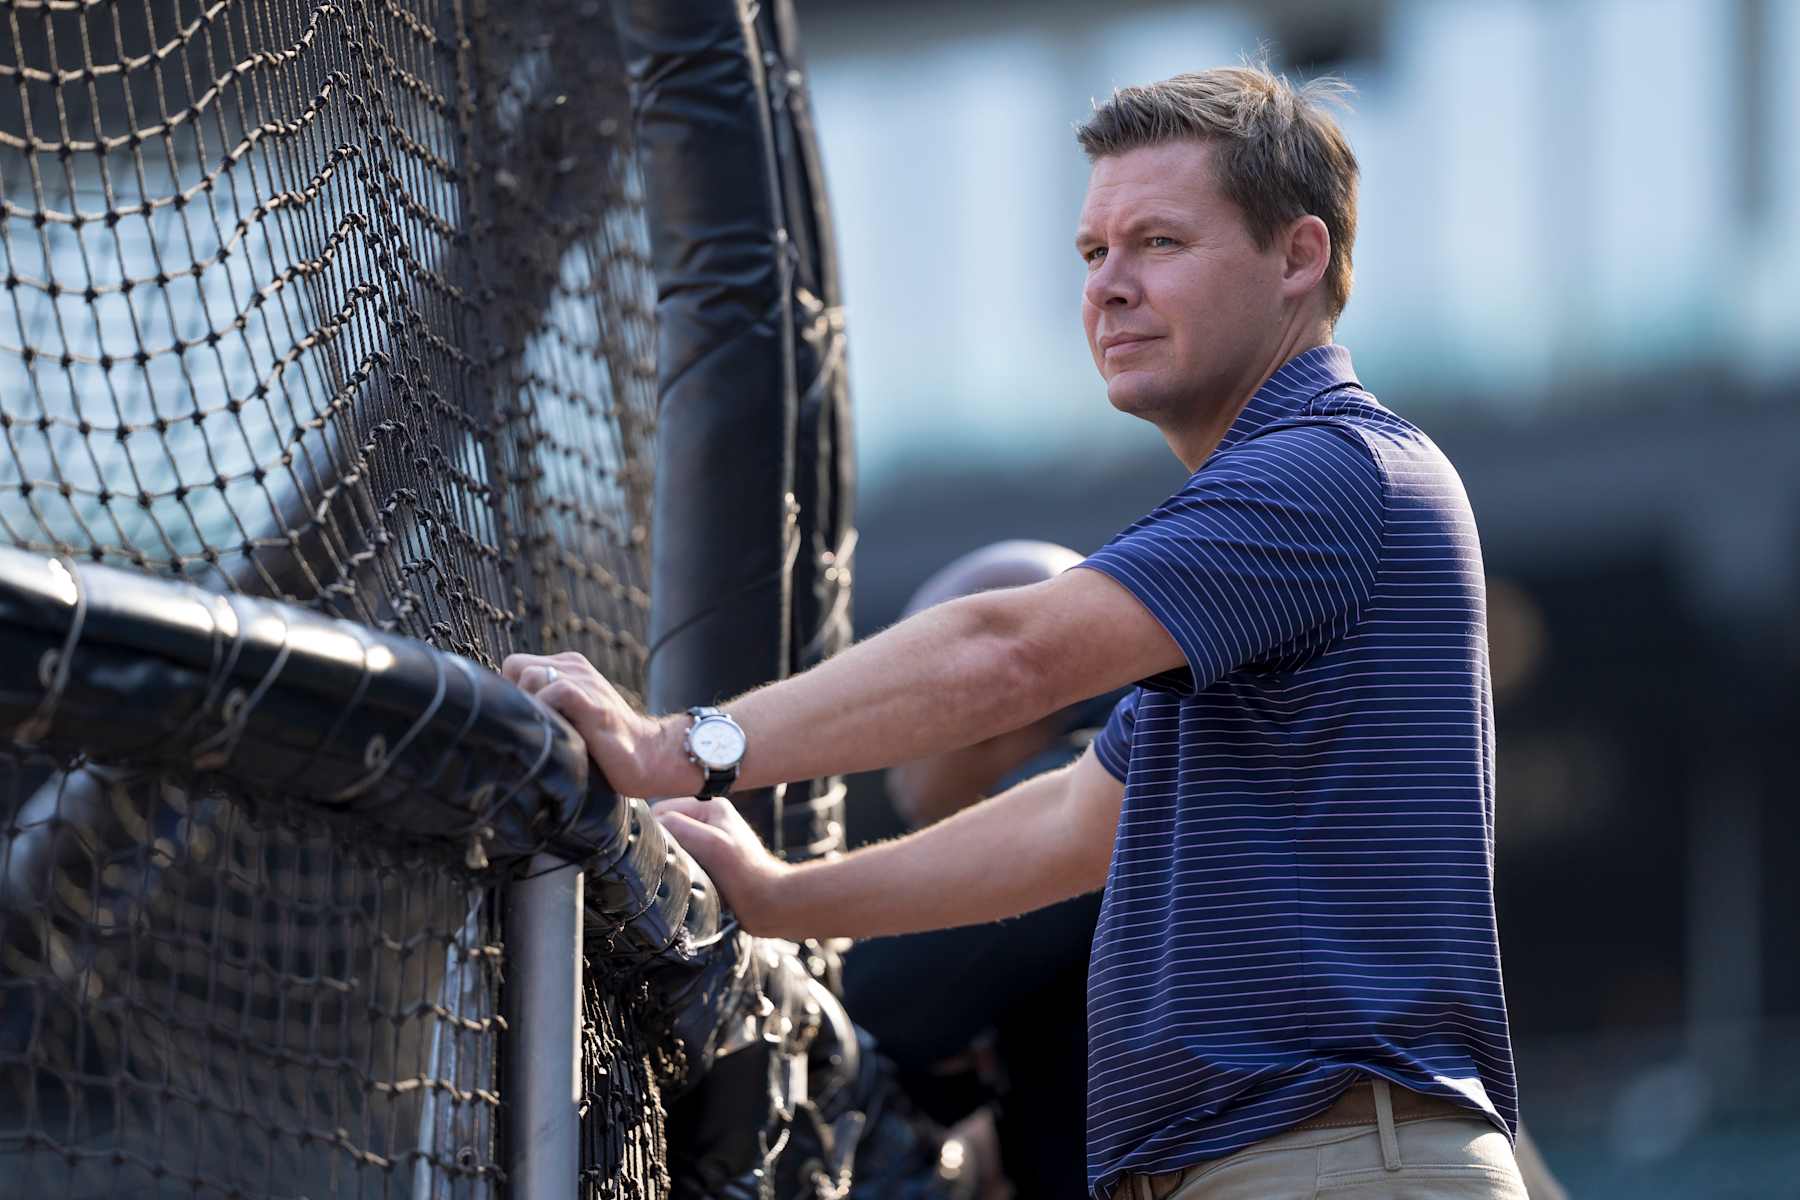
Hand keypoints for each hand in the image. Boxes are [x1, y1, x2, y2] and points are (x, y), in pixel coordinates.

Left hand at [501, 651, 692, 798]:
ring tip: (542, 732)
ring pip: (531, 676)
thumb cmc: (604, 744)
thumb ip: (545, 705)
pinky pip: (556, 690)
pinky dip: (546, 711)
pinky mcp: (592, 701)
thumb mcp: (569, 715)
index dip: (509, 691)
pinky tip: (554, 734)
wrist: (648, 756)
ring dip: (528, 706)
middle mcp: (575, 667)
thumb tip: (502, 717)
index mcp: (568, 667)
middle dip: (514, 697)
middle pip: (517, 666)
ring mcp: (585, 681)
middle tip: (529, 726)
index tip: (520, 719)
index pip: (516, 665)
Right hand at [652, 797, 791, 935]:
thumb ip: (676, 826)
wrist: (768, 903)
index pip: (663, 810)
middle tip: (676, 864)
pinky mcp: (711, 861)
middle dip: (665, 845)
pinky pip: (684, 860)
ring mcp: (711, 840)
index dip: (655, 830)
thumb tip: (651, 826)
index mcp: (710, 806)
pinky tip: (693, 881)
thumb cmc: (744, 874)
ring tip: (688, 874)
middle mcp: (710, 819)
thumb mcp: (709, 841)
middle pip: (667, 828)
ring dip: (674, 859)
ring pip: (674, 845)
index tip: (660, 852)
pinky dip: (683, 870)